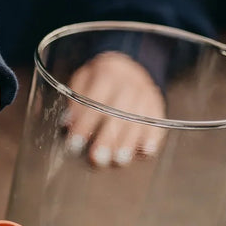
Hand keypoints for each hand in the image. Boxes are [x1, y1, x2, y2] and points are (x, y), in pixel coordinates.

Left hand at [64, 52, 166, 166]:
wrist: (130, 65)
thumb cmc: (100, 78)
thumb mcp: (82, 80)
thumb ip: (75, 101)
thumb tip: (68, 122)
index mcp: (107, 73)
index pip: (94, 102)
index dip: (83, 125)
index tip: (74, 144)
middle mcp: (129, 82)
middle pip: (119, 113)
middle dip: (108, 139)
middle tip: (98, 158)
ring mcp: (146, 93)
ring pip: (139, 120)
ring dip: (129, 142)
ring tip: (120, 160)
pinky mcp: (157, 104)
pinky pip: (157, 121)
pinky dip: (153, 137)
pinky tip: (145, 151)